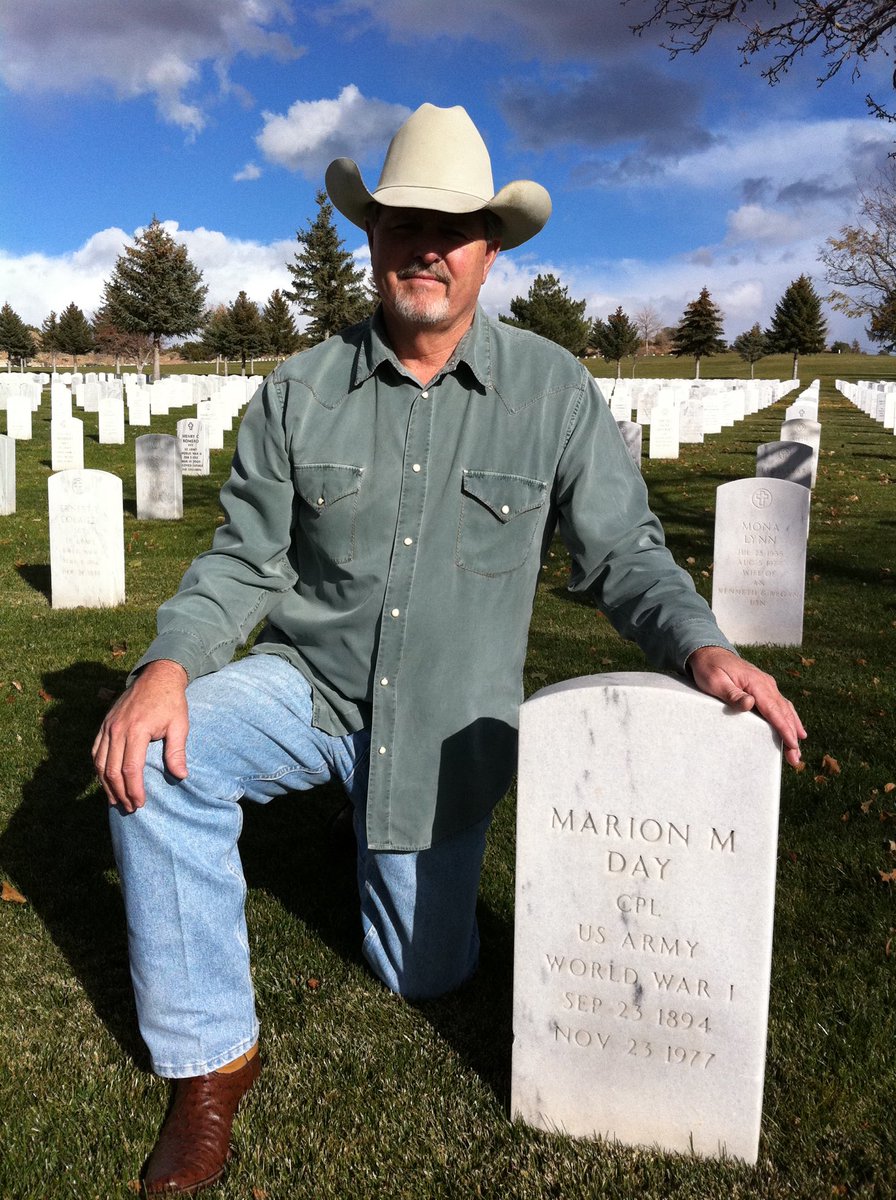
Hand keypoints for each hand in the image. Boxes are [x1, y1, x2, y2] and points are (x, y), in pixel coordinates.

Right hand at [92, 659, 189, 811]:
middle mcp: (117, 729)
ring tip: (116, 801)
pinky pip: (96, 751)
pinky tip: (105, 781)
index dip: (134, 789)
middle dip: (120, 792)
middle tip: (130, 808)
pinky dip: (98, 769)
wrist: (157, 677)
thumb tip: (181, 776)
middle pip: (112, 770)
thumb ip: (177, 751)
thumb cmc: (171, 702)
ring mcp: (108, 727)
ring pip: (99, 763)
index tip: (140, 803)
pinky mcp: (104, 725)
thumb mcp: (180, 724)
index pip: (130, 769)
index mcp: (136, 730)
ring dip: (106, 785)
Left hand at [686, 645, 805, 767]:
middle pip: (783, 712)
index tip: (793, 744)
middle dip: (792, 735)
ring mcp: (766, 685)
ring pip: (785, 709)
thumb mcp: (715, 681)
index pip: (774, 709)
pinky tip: (793, 729)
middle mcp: (766, 684)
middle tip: (795, 758)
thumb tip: (750, 703)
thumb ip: (733, 694)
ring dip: (793, 728)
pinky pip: (779, 705)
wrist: (708, 652)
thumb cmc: (709, 668)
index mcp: (756, 683)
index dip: (784, 728)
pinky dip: (788, 718)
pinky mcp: (763, 687)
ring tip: (797, 749)